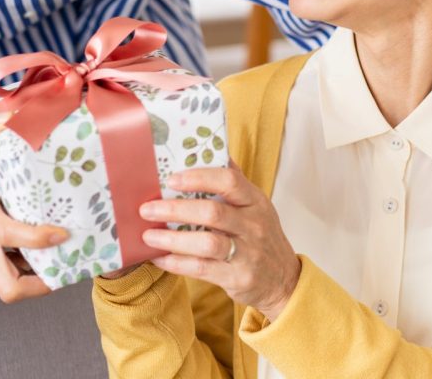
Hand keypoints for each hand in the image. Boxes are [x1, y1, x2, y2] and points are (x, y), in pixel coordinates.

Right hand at [0, 111, 68, 302]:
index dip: (39, 240)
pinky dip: (19, 264)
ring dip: (35, 272)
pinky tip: (35, 246)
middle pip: (9, 287)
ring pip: (8, 280)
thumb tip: (20, 110)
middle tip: (69, 265)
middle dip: (41, 285)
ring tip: (62, 254)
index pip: (9, 235)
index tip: (63, 233)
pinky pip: (0, 270)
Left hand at [138, 161, 299, 320]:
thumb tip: (213, 151)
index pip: (229, 181)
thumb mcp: (256, 206)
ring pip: (206, 243)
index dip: (199, 178)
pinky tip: (160, 258)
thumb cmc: (262, 237)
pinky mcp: (237, 277)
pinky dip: (177, 263)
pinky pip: (202, 269)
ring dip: (173, 239)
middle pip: (213, 212)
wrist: (283, 279)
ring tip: (148, 235)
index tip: (171, 179)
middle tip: (147, 209)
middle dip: (176, 209)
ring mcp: (247, 253)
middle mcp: (253, 225)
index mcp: (255, 201)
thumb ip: (235, 182)